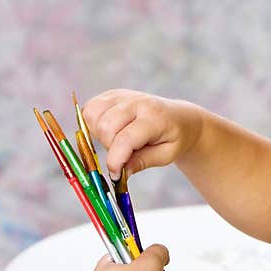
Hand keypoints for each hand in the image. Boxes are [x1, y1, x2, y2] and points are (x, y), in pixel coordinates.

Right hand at [81, 89, 201, 177]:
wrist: (180, 117)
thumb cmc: (174, 137)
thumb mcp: (166, 155)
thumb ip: (141, 162)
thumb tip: (118, 173)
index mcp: (154, 117)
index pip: (125, 139)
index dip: (115, 161)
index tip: (116, 175)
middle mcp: (137, 102)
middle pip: (105, 127)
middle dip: (109, 147)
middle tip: (123, 153)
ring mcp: (123, 95)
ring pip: (92, 115)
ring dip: (98, 134)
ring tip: (117, 140)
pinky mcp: (112, 94)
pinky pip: (90, 108)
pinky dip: (93, 123)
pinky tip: (110, 130)